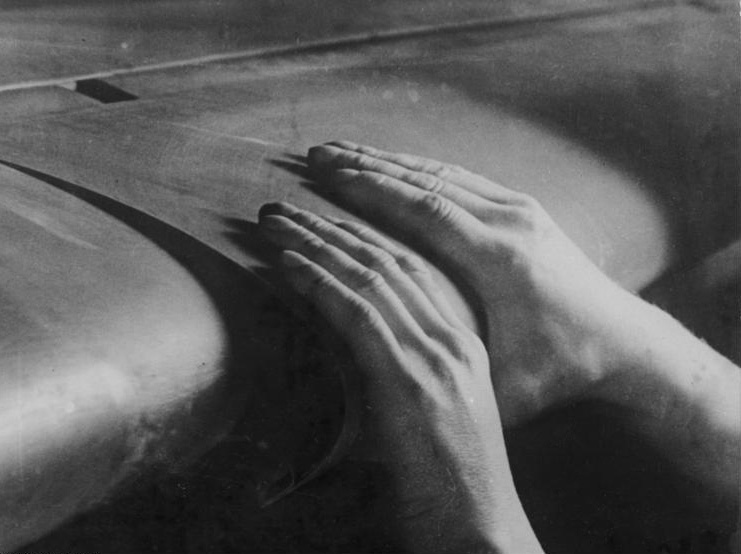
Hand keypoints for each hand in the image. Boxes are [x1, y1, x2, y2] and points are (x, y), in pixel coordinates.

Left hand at [258, 202, 542, 552]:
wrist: (484, 530)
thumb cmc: (455, 484)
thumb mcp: (434, 416)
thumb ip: (404, 375)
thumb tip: (357, 354)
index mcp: (464, 345)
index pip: (409, 271)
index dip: (362, 238)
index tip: (323, 218)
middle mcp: (452, 341)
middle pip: (386, 263)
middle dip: (332, 228)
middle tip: (287, 207)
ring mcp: (434, 358)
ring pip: (368, 278)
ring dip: (315, 243)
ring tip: (274, 221)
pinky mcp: (409, 380)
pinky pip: (355, 314)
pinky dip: (317, 282)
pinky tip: (286, 263)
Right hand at [305, 141, 655, 425]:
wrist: (624, 341)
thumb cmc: (563, 370)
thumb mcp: (509, 392)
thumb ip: (456, 387)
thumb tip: (393, 409)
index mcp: (500, 261)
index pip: (425, 212)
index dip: (373, 192)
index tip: (327, 177)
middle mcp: (510, 223)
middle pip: (426, 181)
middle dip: (367, 165)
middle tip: (317, 153)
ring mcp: (520, 211)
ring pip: (441, 174)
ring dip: (389, 161)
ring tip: (342, 152)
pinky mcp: (525, 210)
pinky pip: (461, 180)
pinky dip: (419, 170)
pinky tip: (391, 166)